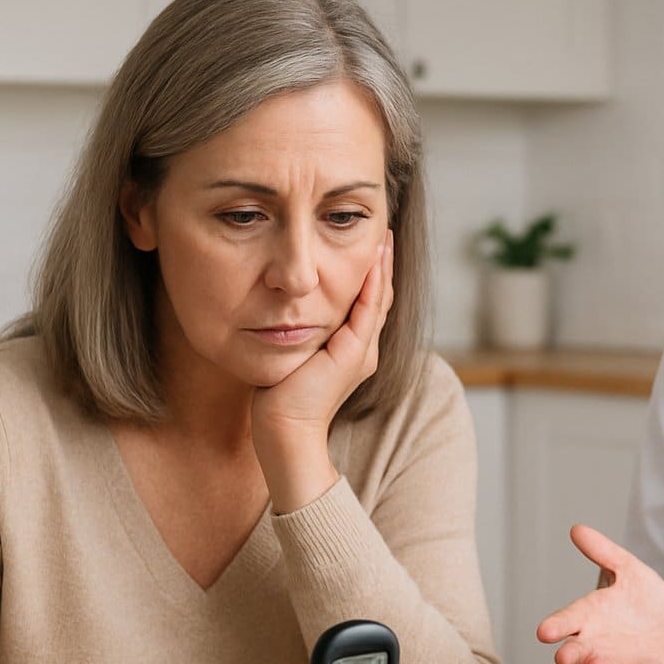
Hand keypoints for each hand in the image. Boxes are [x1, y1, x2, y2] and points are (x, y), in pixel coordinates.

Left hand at [251, 231, 393, 510]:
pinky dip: (372, 283)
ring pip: (378, 299)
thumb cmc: (279, 400)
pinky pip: (368, 310)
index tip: (369, 245)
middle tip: (383, 232)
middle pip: (378, 298)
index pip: (366, 304)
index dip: (370, 275)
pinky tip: (372, 259)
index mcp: (352, 351)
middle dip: (381, 265)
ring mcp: (362, 352)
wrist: (284, 431)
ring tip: (384, 237)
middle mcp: (363, 349)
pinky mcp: (354, 353)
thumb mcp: (291, 356)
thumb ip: (296, 335)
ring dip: (382, 266)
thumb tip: (280, 311)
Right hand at [535, 525, 663, 663]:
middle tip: (563, 657)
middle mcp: (598, 644)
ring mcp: (619, 662)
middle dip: (571, 654)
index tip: (543, 632)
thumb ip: (604, 552)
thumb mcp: (629, 570)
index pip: (568, 621)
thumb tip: (576, 529)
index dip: (556, 626)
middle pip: (579, 651)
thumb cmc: (642, 603)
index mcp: (591, 617)